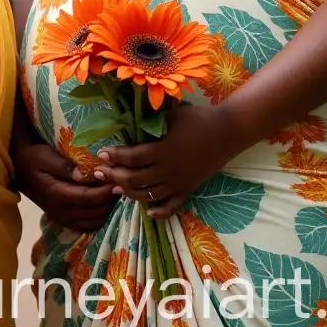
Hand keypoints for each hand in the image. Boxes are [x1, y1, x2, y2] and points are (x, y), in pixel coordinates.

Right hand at [14, 140, 116, 233]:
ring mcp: (62, 217)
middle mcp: (61, 211)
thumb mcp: (45, 155)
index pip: (88, 198)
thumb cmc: (32, 157)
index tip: (119, 182)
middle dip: (110, 200)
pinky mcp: (63, 218)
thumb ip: (64, 165)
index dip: (105, 192)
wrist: (18, 166)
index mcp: (57, 195)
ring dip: (106, 209)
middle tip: (122, 185)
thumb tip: (83, 174)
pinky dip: (98, 217)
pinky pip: (86, 224)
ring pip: (93, 221)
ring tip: (115, 193)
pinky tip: (104, 203)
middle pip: (94, 212)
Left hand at [93, 104, 250, 217]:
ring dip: (128, 193)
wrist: (228, 132)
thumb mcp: (171, 115)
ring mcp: (178, 183)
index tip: (102, 154)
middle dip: (114, 176)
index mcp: (162, 150)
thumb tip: (129, 119)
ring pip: (148, 195)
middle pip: (134, 179)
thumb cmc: (198, 119)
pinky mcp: (189, 189)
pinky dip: (159, 211)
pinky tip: (148, 211)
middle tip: (99, 172)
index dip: (115, 157)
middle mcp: (168, 170)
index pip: (131, 157)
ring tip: (115, 188)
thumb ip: (151, 121)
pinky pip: (171, 205)